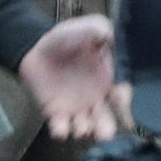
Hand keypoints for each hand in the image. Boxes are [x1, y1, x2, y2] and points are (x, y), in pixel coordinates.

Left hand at [18, 15, 120, 142]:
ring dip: (86, 131)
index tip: (121, 99)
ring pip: (86, 126)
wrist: (36, 48)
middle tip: (105, 133)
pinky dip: (62, 131)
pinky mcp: (56, 113)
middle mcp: (97, 97)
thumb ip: (98, 29)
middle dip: (108, 128)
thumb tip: (108, 34)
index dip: (124, 99)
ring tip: (81, 128)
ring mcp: (77, 107)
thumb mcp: (87, 26)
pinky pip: (60, 126)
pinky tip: (61, 129)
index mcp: (109, 77)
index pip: (122, 92)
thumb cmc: (67, 37)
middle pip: (107, 118)